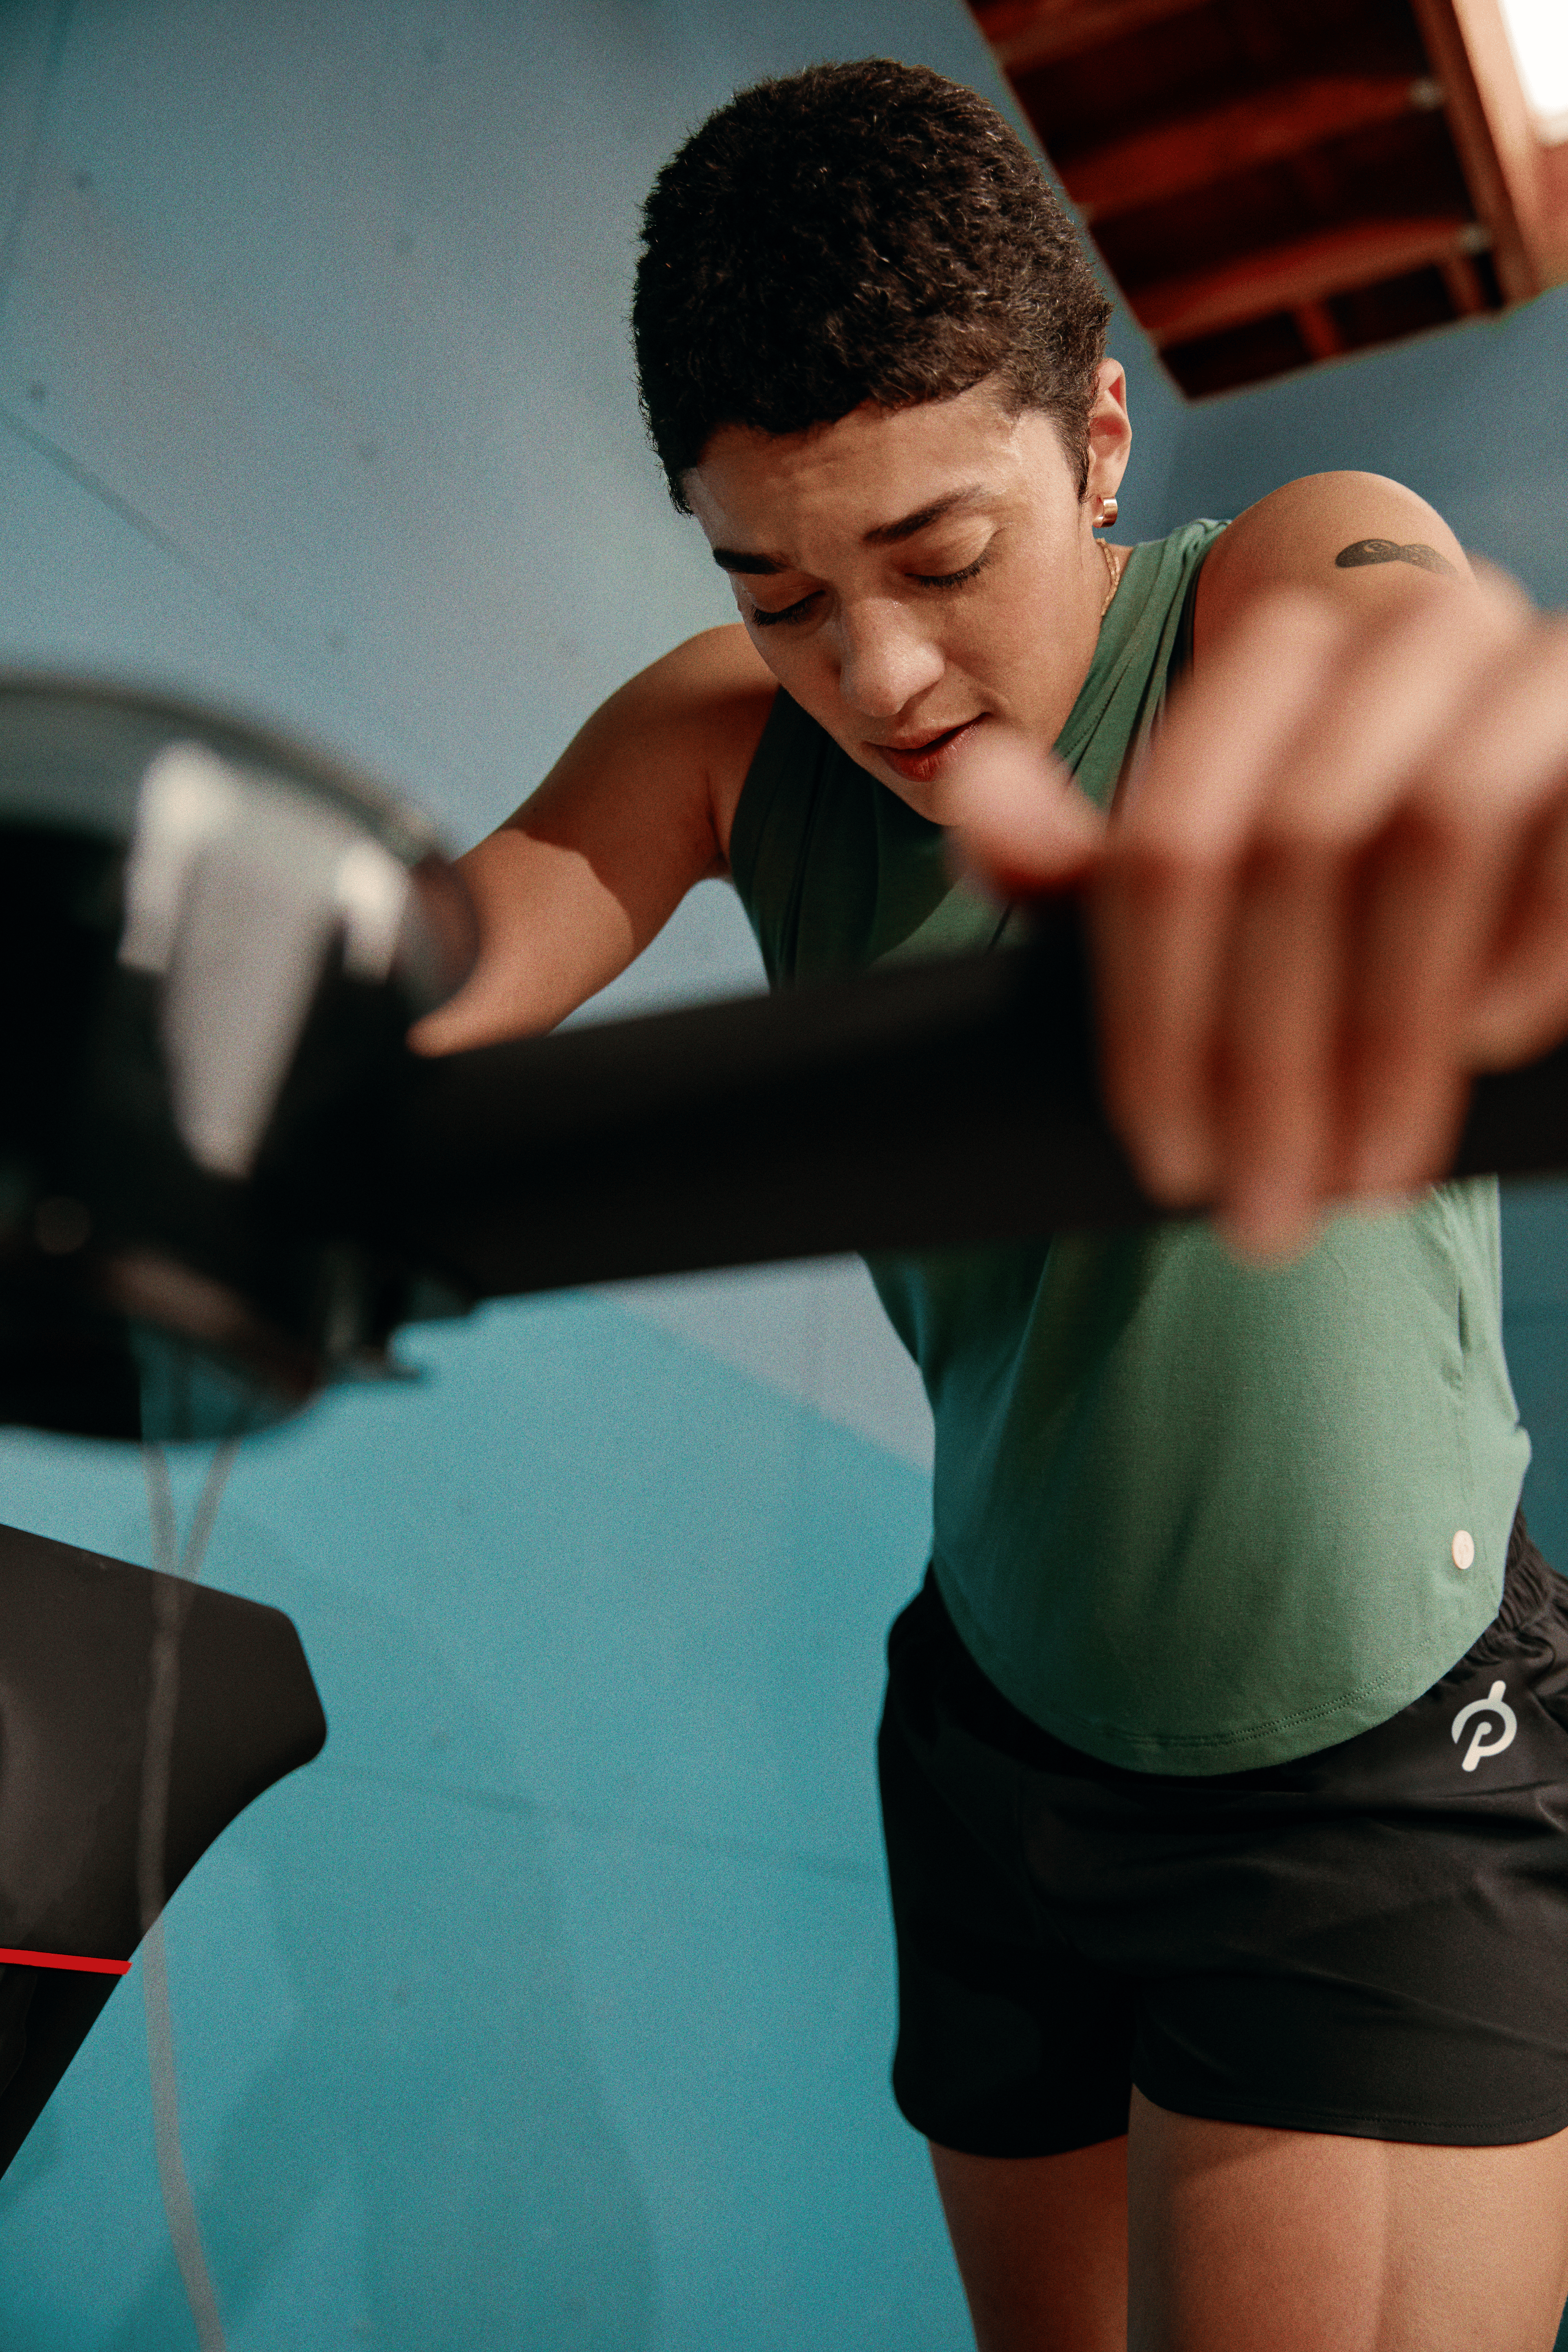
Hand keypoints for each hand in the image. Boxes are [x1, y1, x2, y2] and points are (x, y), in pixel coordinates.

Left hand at [958, 567, 1567, 1258]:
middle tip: (1267, 1208)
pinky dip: (1519, 960)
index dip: (1153, 1019)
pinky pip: (1562, 842)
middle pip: (1288, 848)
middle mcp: (1405, 629)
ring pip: (1426, 838)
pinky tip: (1485, 1050)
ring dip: (1388, 1035)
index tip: (1167, 1162)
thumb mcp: (1222, 884)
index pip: (1169, 842)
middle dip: (1267, 1059)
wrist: (1556, 857)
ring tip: (1368, 1175)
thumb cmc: (1372, 895)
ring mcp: (1529, 667)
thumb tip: (969, 782)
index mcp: (1284, 656)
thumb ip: (1089, 863)